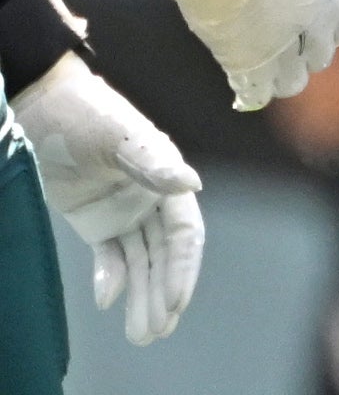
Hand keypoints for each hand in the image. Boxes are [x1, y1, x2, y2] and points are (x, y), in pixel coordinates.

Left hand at [13, 55, 202, 343]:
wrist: (43, 108)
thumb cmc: (86, 115)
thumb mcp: (119, 138)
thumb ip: (153, 164)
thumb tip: (192, 185)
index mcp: (166, 178)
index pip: (183, 234)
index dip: (182, 269)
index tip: (176, 302)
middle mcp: (152, 198)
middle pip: (163, 255)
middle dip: (162, 293)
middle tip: (157, 330)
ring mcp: (125, 210)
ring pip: (140, 261)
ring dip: (141, 294)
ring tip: (141, 332)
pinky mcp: (98, 219)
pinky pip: (110, 255)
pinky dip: (110, 276)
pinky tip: (107, 299)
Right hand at [113, 0, 338, 110]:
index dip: (330, 25)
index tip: (316, 21)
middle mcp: (307, 29)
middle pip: (319, 59)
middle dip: (306, 54)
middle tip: (287, 45)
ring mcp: (274, 50)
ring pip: (290, 83)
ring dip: (282, 78)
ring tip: (267, 68)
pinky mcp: (239, 62)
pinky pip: (253, 93)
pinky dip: (250, 95)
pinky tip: (242, 92)